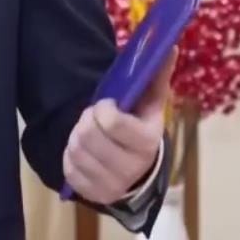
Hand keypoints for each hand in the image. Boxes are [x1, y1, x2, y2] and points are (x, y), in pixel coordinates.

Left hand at [62, 47, 171, 205]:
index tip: (106, 105)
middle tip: (95, 119)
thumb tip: (170, 45)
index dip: (103, 109)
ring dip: (77, 137)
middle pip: (88, 135)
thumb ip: (157, 74)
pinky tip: (86, 152)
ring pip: (76, 150)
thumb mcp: (150, 102)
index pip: (111, 122)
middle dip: (87, 121)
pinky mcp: (94, 194)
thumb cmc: (141, 126)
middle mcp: (132, 168)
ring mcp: (113, 185)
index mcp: (147, 142)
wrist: (139, 169)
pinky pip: (69, 169)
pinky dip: (71, 156)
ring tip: (90, 134)